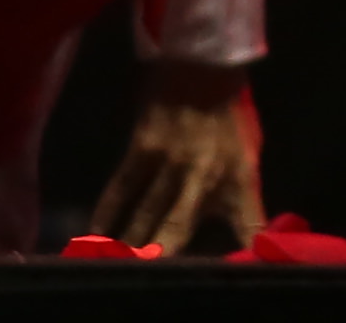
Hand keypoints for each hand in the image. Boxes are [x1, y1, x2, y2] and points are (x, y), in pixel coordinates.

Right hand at [94, 66, 262, 254]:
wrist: (204, 68)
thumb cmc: (230, 117)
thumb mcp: (247, 155)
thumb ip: (239, 194)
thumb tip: (235, 233)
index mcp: (240, 176)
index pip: (250, 222)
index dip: (247, 248)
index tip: (241, 269)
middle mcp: (205, 175)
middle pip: (179, 228)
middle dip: (164, 257)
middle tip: (149, 278)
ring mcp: (171, 163)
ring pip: (145, 216)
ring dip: (131, 244)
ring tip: (119, 268)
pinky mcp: (142, 150)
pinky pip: (120, 190)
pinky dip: (106, 215)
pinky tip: (96, 235)